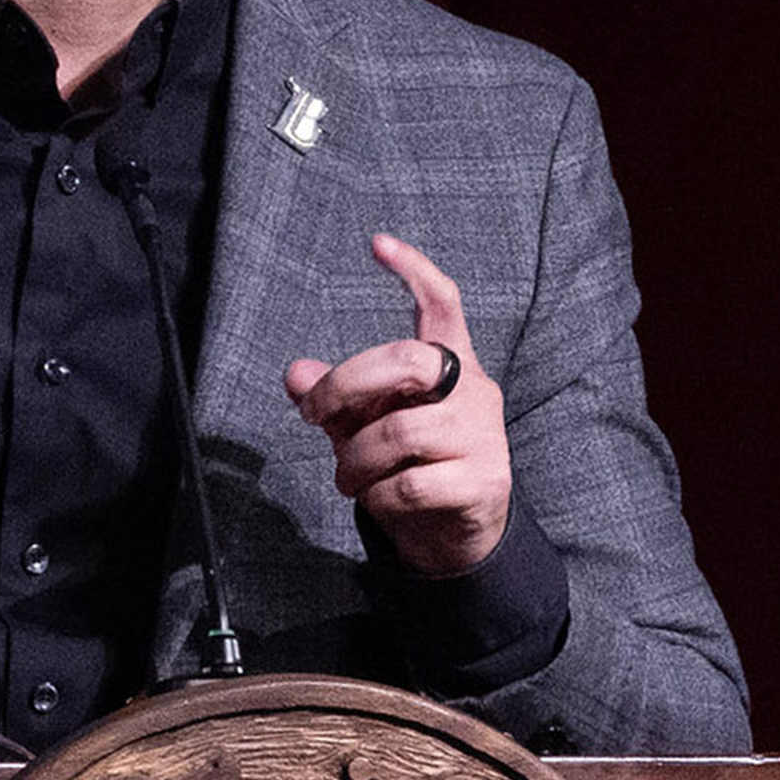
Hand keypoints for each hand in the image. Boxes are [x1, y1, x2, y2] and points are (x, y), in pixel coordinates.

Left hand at [285, 233, 509, 578]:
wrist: (457, 536)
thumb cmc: (411, 468)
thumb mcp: (364, 428)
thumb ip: (334, 401)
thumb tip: (295, 373)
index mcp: (449, 367)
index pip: (442, 304)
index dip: (413, 271)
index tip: (377, 243)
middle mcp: (473, 391)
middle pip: (405, 359)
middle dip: (344, 384)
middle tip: (313, 415)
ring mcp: (483, 436)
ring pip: (399, 431)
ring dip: (356, 461)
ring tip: (349, 478)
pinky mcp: (485, 481)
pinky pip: (411, 484)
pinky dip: (378, 497)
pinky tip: (378, 500)